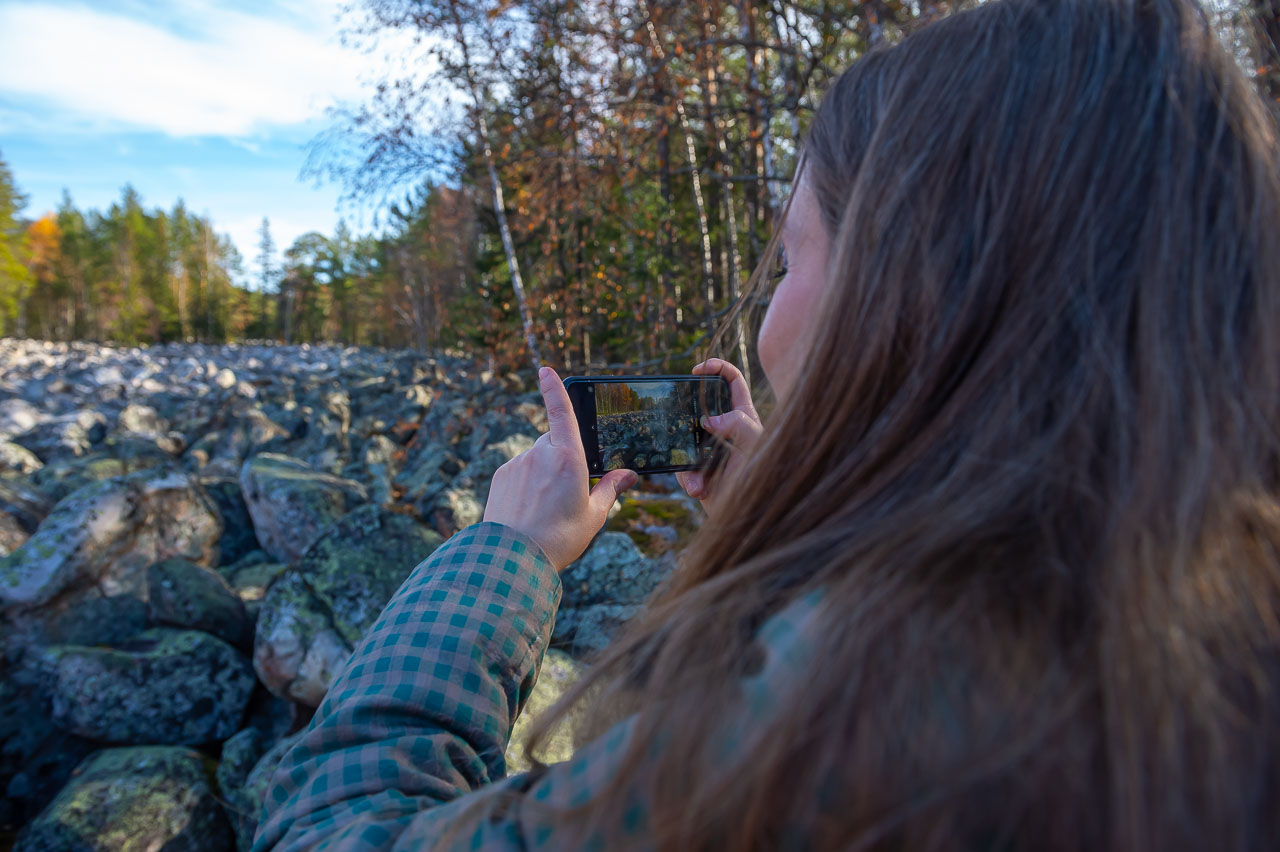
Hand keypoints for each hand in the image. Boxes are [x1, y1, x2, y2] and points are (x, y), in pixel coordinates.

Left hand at [483, 366, 638, 570]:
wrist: (513, 558)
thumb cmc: (560, 538)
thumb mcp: (593, 515)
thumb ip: (610, 489)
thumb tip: (628, 474)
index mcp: (568, 458)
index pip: (561, 412)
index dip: (554, 389)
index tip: (545, 370)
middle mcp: (539, 453)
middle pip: (554, 441)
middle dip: (563, 456)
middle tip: (569, 492)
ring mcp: (517, 464)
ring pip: (536, 458)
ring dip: (544, 473)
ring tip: (547, 509)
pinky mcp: (501, 477)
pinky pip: (519, 471)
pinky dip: (526, 483)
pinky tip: (529, 510)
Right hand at [676, 358, 763, 507]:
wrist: (753, 520)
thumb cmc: (766, 480)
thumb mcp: (758, 446)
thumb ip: (739, 425)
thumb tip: (708, 421)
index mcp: (745, 417)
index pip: (732, 382)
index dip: (716, 368)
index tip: (697, 370)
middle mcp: (726, 430)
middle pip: (700, 407)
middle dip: (686, 412)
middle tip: (677, 416)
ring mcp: (710, 451)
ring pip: (685, 439)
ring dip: (688, 460)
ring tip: (700, 480)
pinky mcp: (699, 471)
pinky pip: (682, 467)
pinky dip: (688, 479)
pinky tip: (699, 490)